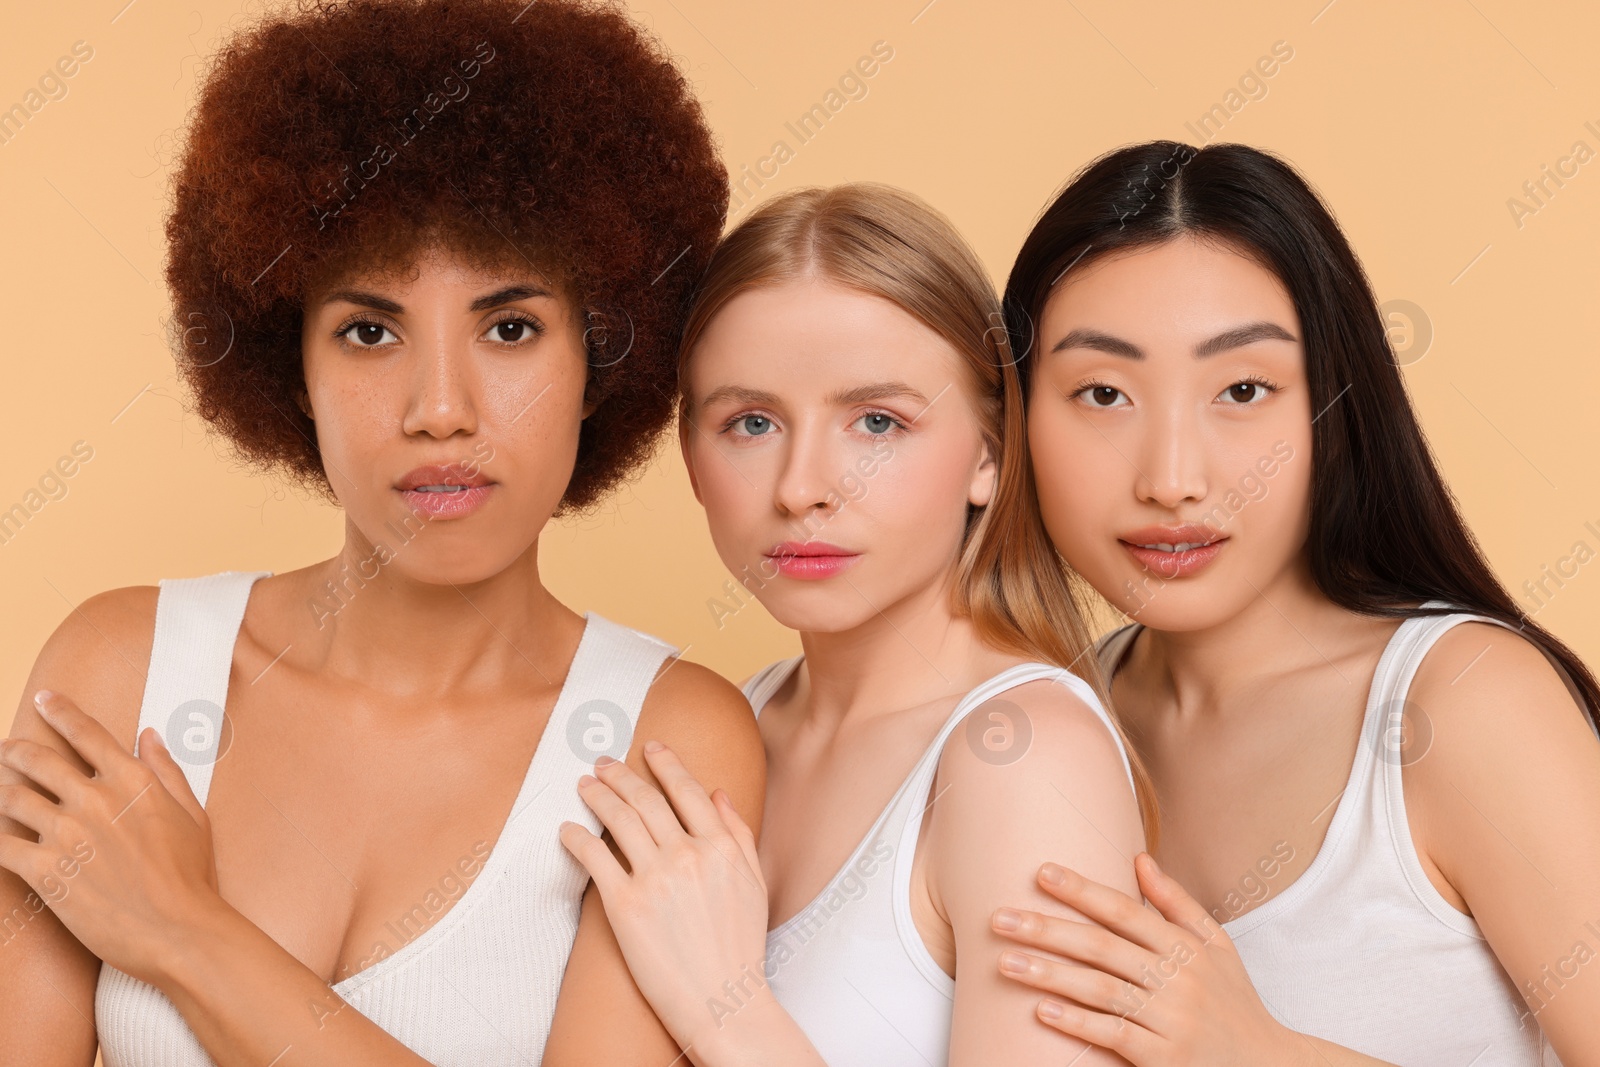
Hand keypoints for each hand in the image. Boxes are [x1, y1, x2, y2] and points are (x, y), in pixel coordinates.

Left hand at [0, 689, 226, 986]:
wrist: (176, 929)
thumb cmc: (190, 876)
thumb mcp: (191, 814)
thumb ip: (166, 771)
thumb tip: (149, 736)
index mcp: (131, 780)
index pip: (87, 732)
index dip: (60, 710)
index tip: (44, 699)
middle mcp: (94, 799)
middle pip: (38, 761)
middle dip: (16, 751)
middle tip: (7, 750)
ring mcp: (65, 834)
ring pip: (13, 799)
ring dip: (2, 792)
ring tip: (0, 792)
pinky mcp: (44, 871)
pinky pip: (1, 846)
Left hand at [559, 740, 770, 1050]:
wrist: (723, 1002)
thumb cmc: (740, 948)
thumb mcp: (753, 884)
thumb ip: (737, 835)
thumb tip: (719, 794)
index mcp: (721, 847)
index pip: (687, 790)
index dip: (666, 764)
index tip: (651, 748)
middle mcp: (688, 855)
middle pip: (647, 799)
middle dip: (621, 773)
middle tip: (603, 762)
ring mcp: (656, 879)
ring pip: (619, 819)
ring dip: (597, 795)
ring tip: (584, 785)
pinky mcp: (626, 906)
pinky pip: (595, 859)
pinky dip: (577, 838)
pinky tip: (568, 829)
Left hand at [991, 852, 1310, 1066]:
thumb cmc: (1233, 1002)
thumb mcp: (1217, 946)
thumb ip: (1176, 903)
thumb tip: (1139, 857)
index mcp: (1185, 946)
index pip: (1124, 910)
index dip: (1081, 890)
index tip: (1040, 872)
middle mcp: (1177, 978)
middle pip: (1101, 946)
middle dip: (1046, 929)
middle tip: (998, 918)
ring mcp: (1170, 1019)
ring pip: (1100, 989)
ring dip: (1048, 974)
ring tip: (1004, 962)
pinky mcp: (1164, 1057)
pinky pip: (1114, 1034)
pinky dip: (1077, 1022)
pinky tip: (1042, 1011)